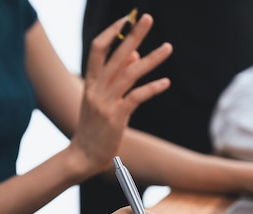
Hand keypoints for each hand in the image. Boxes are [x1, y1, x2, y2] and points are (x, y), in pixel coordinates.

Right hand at [70, 13, 172, 174]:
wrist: (84, 155)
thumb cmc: (94, 128)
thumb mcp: (101, 100)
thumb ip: (117, 77)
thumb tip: (135, 54)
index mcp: (90, 82)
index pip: (97, 49)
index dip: (111, 32)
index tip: (125, 19)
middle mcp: (97, 89)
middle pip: (117, 55)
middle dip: (133, 35)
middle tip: (147, 18)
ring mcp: (106, 103)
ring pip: (130, 73)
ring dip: (151, 59)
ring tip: (168, 47)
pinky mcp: (117, 117)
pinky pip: (137, 97)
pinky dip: (152, 88)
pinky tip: (165, 82)